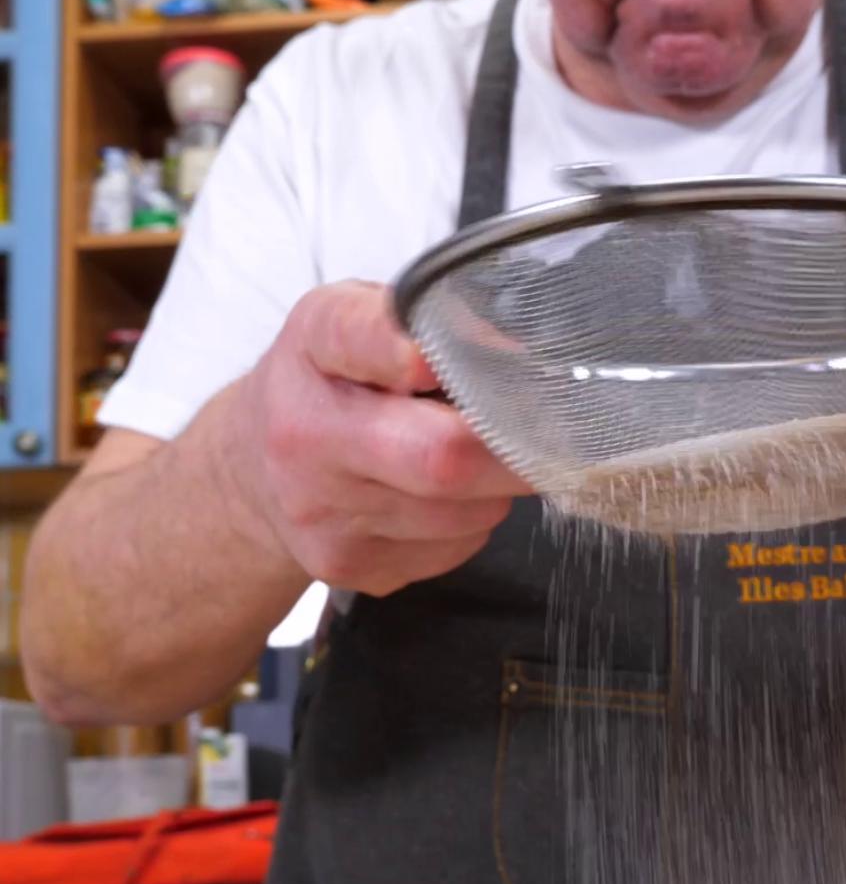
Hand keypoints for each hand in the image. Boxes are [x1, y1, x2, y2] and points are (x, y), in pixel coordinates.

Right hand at [230, 281, 528, 597]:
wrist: (255, 472)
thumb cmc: (324, 384)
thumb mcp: (352, 319)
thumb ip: (424, 316)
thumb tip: (515, 352)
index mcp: (314, 350)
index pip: (359, 338)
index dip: (415, 350)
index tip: (447, 358)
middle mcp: (307, 438)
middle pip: (441, 459)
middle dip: (513, 447)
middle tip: (552, 431)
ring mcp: (327, 516)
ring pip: (464, 512)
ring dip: (495, 485)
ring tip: (475, 456)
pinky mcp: (353, 567)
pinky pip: (455, 548)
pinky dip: (472, 520)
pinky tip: (443, 497)